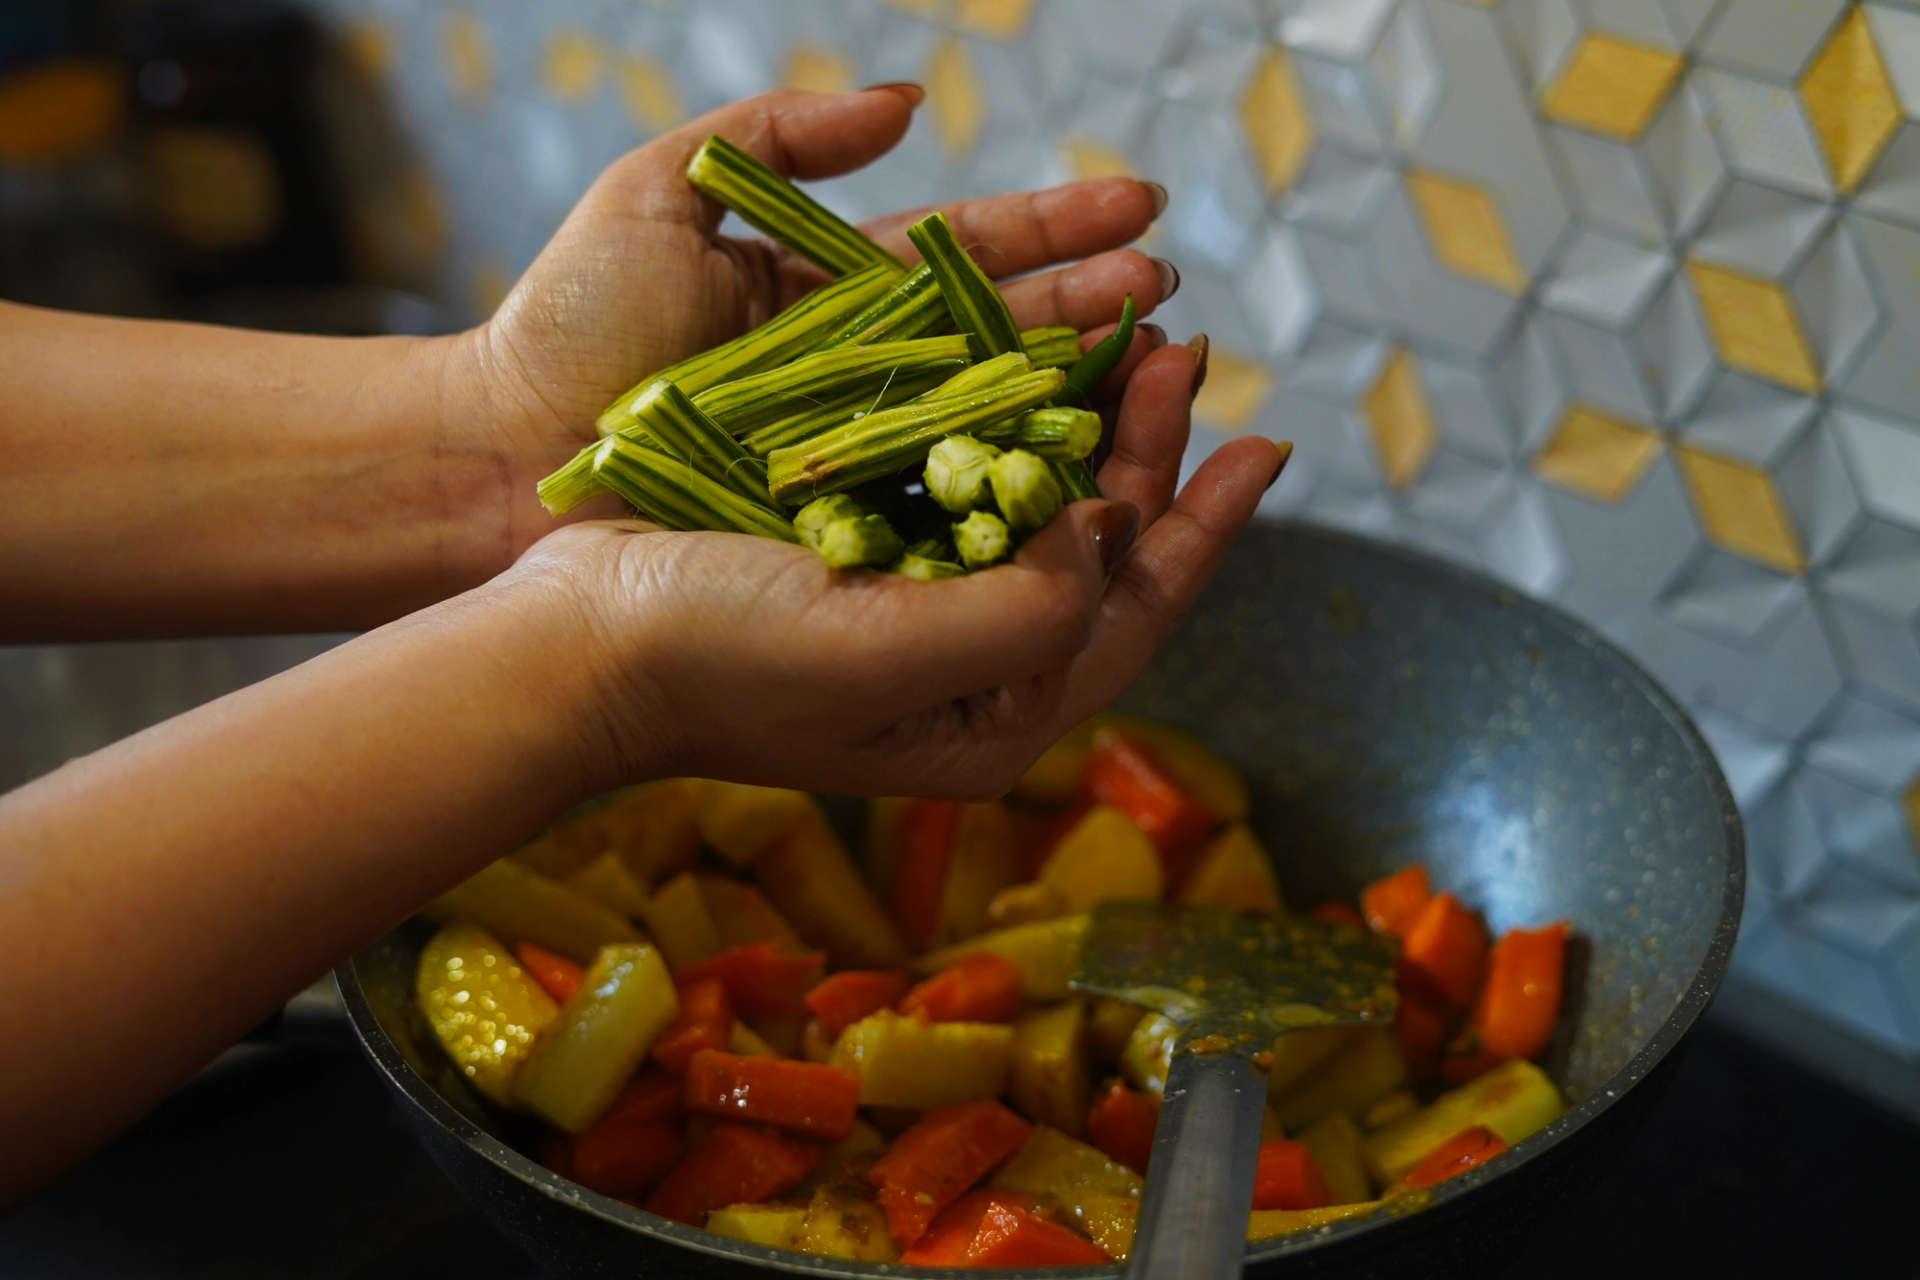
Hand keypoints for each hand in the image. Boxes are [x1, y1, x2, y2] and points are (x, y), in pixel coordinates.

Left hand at [449, 85, 1173, 559]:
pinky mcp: (840, 528)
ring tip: (1155, 359)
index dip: (1056, 230)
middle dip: (1091, 308)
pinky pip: (940, 503)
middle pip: (1000, 333)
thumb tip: (910, 102)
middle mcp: (863, 373)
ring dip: (1075, 391)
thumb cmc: (567, 324)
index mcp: (832, 291)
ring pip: (988, 417)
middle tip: (1170, 295)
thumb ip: (781, 133)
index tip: (1142, 209)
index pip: (967, 251)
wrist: (494, 457)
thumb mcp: (662, 190)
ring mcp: (856, 455)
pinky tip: (1082, 464)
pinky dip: (1013, 486)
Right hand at [512, 343, 1286, 799]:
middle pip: (1092, 553)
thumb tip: (1105, 529)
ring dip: (1082, 424)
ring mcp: (912, 609)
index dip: (1205, 529)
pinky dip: (1001, 418)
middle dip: (1145, 454)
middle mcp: (966, 669)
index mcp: (991, 716)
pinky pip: (961, 477)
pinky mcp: (859, 551)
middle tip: (1180, 350)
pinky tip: (1024, 361)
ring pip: (1033, 507)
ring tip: (1125, 338)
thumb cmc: (725, 662)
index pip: (1132, 617)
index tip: (1267, 443)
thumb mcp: (893, 655)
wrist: (573, 642)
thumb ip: (1029, 612)